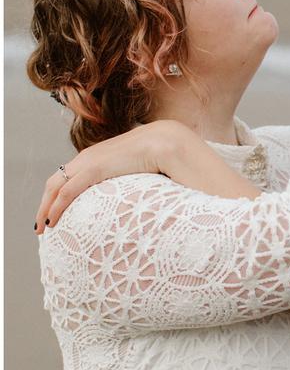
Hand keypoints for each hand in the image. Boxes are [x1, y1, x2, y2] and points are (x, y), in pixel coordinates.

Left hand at [35, 120, 192, 232]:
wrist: (167, 141)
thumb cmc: (162, 156)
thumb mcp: (139, 169)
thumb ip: (132, 180)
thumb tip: (140, 198)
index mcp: (97, 156)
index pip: (68, 176)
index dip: (58, 195)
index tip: (57, 212)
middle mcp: (87, 157)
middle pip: (55, 182)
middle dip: (44, 204)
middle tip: (41, 225)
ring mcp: (88, 162)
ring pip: (54, 187)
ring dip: (45, 208)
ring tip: (42, 228)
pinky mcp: (94, 169)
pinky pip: (67, 191)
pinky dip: (55, 207)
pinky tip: (52, 222)